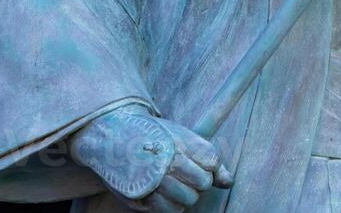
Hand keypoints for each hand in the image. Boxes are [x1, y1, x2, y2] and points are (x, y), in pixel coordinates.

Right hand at [69, 104, 232, 210]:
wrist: (112, 135)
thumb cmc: (151, 136)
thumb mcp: (179, 135)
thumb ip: (206, 158)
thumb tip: (228, 182)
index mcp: (178, 141)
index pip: (212, 160)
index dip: (208, 165)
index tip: (196, 162)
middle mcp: (167, 161)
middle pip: (203, 183)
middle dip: (198, 181)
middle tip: (182, 173)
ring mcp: (154, 181)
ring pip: (189, 200)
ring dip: (184, 194)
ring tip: (170, 182)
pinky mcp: (142, 198)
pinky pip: (171, 211)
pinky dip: (170, 204)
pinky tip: (161, 192)